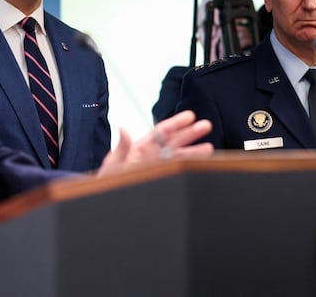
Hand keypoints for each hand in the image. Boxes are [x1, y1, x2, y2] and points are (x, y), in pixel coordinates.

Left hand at [97, 110, 212, 176]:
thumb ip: (121, 148)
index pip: (161, 132)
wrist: (108, 200)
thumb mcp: (113, 163)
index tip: (190, 116)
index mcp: (141, 148)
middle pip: (174, 142)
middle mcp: (152, 156)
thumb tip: (122, 129)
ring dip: (194, 152)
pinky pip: (176, 171)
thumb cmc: (106, 181)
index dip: (176, 123)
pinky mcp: (160, 179)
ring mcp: (158, 168)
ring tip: (209, 148)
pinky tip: (198, 165)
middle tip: (206, 125)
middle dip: (190, 134)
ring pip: (179, 157)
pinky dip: (187, 167)